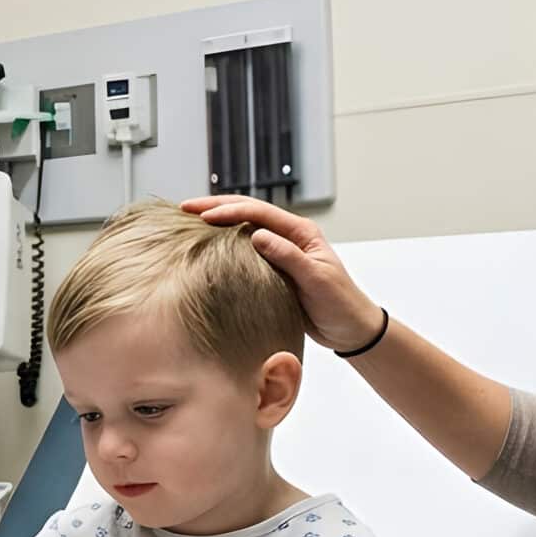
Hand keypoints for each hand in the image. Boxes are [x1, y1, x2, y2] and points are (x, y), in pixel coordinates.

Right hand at [181, 196, 382, 352]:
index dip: (230, 211)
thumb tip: (257, 235)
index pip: (259, 212)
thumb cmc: (339, 303)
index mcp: (301, 232)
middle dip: (215, 207)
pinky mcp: (271, 269)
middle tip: (185, 208)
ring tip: (188, 222)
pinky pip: (242, 250)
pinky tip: (206, 246)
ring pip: (242, 228)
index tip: (203, 217)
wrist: (350, 329)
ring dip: (217, 222)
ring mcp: (279, 251)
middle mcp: (288, 236)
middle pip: (247, 212)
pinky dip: (222, 244)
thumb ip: (289, 256)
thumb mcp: (317, 279)